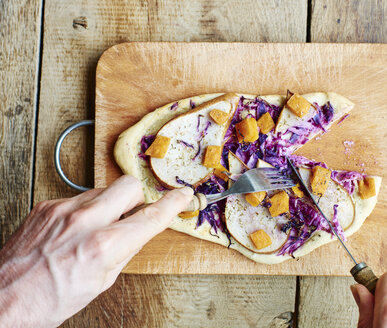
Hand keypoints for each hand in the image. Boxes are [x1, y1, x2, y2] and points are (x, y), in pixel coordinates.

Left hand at [0, 175, 193, 327]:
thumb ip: (125, 252)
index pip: (150, 217)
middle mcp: (85, 221)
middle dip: (137, 198)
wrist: (3, 298)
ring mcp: (63, 209)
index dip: (173, 204)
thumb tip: (141, 232)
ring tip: (96, 229)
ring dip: (109, 205)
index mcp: (103, 247)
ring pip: (103, 190)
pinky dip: (84, 210)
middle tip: (131, 213)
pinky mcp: (46, 205)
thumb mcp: (100, 284)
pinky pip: (78, 197)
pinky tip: (75, 229)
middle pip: (129, 185)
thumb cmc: (48, 300)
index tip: (183, 195)